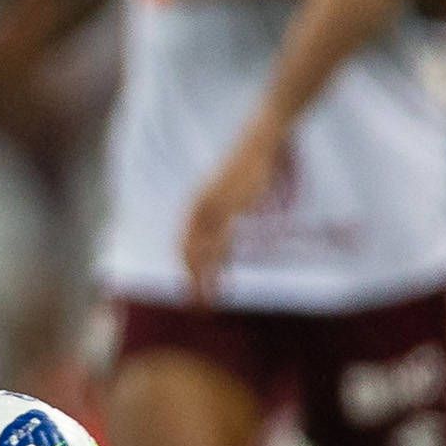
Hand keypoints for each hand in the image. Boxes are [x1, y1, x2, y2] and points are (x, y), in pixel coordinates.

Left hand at [182, 114, 286, 296]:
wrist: (260, 140)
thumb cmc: (250, 167)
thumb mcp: (235, 196)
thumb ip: (228, 219)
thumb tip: (226, 243)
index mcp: (199, 206)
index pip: (185, 244)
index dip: (186, 268)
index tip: (190, 290)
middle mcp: (201, 208)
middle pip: (188, 252)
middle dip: (191, 281)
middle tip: (194, 306)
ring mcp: (215, 207)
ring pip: (202, 252)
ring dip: (202, 280)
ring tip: (205, 303)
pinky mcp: (232, 206)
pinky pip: (221, 241)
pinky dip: (218, 264)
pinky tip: (220, 280)